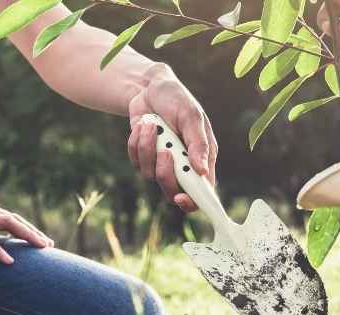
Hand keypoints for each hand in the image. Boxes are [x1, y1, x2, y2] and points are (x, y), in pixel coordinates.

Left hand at [127, 64, 218, 212]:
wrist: (150, 87)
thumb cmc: (178, 99)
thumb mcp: (191, 117)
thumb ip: (198, 144)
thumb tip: (203, 172)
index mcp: (203, 158)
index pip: (202, 191)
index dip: (193, 201)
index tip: (180, 197)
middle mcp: (184, 165)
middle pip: (172, 190)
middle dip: (165, 173)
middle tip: (165, 151)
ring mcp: (162, 162)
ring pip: (150, 175)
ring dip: (148, 149)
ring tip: (151, 125)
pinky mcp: (144, 156)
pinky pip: (136, 162)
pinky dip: (136, 143)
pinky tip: (142, 126)